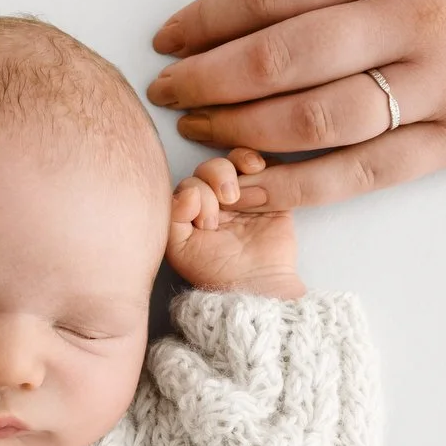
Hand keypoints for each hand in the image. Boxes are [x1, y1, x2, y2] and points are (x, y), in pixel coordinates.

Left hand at [148, 0, 445, 210]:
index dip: (206, 20)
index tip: (168, 39)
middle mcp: (416, 19)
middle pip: (278, 59)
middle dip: (205, 80)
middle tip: (166, 90)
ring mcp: (441, 87)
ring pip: (314, 121)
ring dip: (239, 133)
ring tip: (198, 132)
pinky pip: (364, 172)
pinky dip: (298, 186)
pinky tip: (252, 188)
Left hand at [167, 149, 303, 298]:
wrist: (257, 285)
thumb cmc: (215, 272)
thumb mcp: (180, 248)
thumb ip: (173, 216)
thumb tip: (187, 190)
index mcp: (193, 209)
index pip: (190, 182)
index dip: (197, 194)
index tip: (207, 223)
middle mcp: (217, 199)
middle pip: (211, 166)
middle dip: (216, 177)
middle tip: (228, 202)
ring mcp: (245, 195)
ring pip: (236, 161)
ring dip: (236, 163)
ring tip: (241, 188)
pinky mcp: (272, 194)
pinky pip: (268, 165)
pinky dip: (261, 160)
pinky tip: (258, 168)